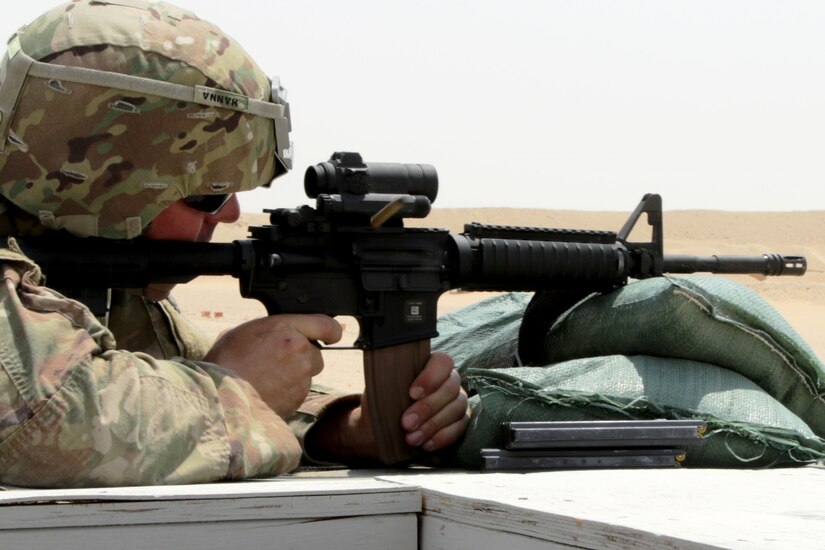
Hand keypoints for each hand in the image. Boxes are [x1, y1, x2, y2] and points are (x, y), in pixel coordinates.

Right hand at [203, 314, 341, 417]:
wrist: (219, 396)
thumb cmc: (225, 362)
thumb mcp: (245, 331)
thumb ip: (272, 329)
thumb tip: (279, 333)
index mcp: (286, 328)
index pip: (326, 325)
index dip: (330, 331)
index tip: (331, 336)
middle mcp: (299, 350)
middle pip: (315, 354)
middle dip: (302, 358)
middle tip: (276, 363)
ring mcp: (301, 376)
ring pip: (307, 375)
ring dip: (294, 377)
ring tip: (266, 379)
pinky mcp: (298, 397)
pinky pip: (299, 393)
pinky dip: (288, 393)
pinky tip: (267, 391)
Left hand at [308, 352, 469, 462]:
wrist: (380, 429)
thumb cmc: (383, 402)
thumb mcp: (381, 386)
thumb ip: (389, 373)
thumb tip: (386, 363)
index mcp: (430, 365)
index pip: (442, 362)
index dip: (431, 377)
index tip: (412, 393)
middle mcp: (448, 380)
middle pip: (450, 389)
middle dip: (427, 408)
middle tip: (406, 423)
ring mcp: (457, 400)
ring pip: (456, 409)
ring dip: (432, 426)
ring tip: (411, 438)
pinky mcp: (459, 421)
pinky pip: (459, 428)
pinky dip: (442, 437)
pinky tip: (425, 444)